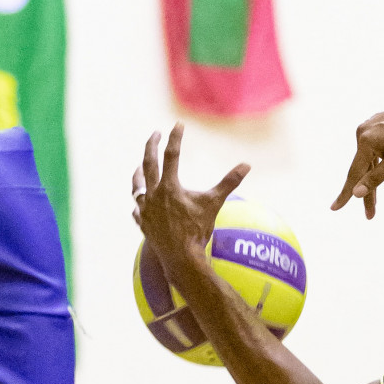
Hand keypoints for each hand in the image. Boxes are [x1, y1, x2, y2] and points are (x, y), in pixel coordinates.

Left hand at [135, 123, 249, 272]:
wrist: (181, 258)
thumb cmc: (198, 230)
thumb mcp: (214, 203)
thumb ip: (229, 183)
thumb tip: (246, 165)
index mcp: (169, 186)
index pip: (172, 155)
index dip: (175, 138)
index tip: (177, 125)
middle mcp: (153, 194)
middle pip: (148, 163)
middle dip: (151, 145)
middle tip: (155, 134)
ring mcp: (145, 209)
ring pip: (137, 185)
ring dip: (139, 173)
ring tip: (141, 167)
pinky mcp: (142, 223)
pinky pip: (137, 209)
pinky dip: (140, 203)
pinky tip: (141, 203)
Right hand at [333, 97, 383, 216]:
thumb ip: (376, 178)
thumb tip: (356, 193)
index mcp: (365, 142)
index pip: (354, 174)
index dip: (345, 194)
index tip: (334, 208)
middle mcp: (361, 133)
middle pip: (361, 169)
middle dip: (366, 192)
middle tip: (370, 215)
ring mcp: (365, 128)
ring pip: (366, 161)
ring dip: (371, 178)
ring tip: (376, 201)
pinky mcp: (371, 127)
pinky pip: (370, 151)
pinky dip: (374, 164)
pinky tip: (379, 168)